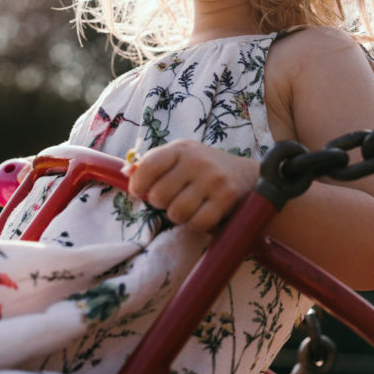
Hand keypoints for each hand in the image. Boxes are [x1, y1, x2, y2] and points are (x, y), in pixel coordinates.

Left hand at [127, 140, 258, 231]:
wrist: (247, 175)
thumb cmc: (205, 170)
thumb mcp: (181, 158)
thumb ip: (155, 165)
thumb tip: (126, 175)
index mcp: (181, 149)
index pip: (147, 167)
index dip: (138, 185)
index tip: (142, 191)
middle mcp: (196, 161)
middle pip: (158, 196)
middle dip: (163, 204)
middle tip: (176, 198)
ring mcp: (212, 179)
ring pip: (176, 213)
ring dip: (180, 216)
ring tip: (191, 206)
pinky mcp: (225, 198)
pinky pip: (197, 223)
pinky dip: (197, 224)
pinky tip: (204, 213)